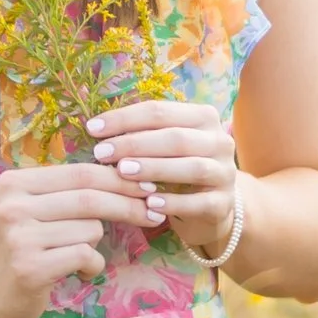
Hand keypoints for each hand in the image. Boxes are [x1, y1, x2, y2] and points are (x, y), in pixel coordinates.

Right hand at [0, 158, 159, 317]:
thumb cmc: (20, 247)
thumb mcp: (34, 210)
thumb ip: (68, 193)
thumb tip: (131, 178)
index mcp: (16, 182)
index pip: (81, 173)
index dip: (120, 180)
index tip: (148, 187)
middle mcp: (14, 206)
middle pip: (90, 198)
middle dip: (128, 205)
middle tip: (153, 213)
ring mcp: (20, 237)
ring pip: (90, 229)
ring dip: (95, 243)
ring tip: (74, 254)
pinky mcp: (31, 268)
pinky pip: (86, 255)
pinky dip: (92, 265)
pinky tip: (78, 271)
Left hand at [84, 96, 240, 263]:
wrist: (210, 206)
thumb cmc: (176, 168)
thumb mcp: (162, 147)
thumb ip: (141, 134)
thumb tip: (97, 128)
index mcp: (203, 117)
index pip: (160, 111)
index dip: (125, 118)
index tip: (92, 128)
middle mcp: (220, 141)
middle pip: (175, 138)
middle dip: (135, 144)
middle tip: (101, 153)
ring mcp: (225, 172)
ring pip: (192, 167)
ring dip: (154, 168)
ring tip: (122, 172)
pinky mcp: (224, 203)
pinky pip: (199, 202)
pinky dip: (174, 203)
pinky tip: (150, 203)